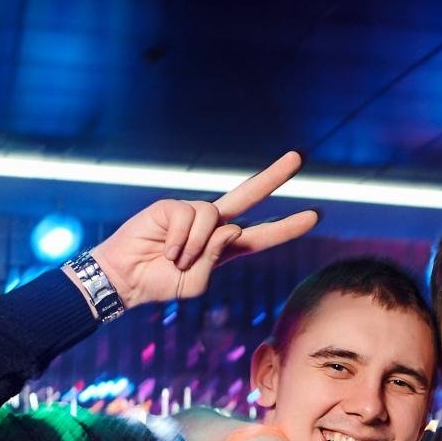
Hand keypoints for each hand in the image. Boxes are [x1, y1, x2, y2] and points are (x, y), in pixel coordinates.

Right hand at [90, 151, 318, 306]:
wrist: (126, 279)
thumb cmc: (161, 283)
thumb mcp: (197, 282)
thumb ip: (217, 257)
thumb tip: (230, 227)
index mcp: (225, 247)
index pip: (261, 235)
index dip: (287, 226)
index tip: (314, 216)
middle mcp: (212, 225)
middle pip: (248, 195)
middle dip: (273, 177)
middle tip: (298, 158)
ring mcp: (192, 214)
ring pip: (213, 216)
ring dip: (195, 245)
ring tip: (177, 259)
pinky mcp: (171, 206)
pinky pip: (189, 217)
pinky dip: (180, 239)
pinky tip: (166, 249)